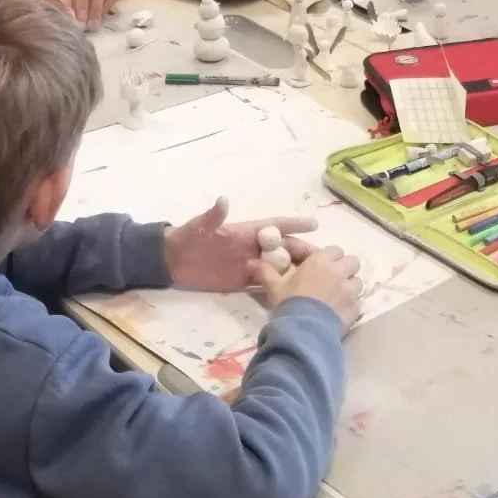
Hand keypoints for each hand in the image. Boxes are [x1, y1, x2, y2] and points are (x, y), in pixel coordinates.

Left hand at [165, 198, 318, 291]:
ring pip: (279, 268)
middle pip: (283, 249)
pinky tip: (294, 296)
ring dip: (296, 272)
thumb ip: (212, 216)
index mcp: (245, 231)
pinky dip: (279, 289)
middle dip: (303, 252)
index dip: (293, 225)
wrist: (172, 260)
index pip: (275, 226)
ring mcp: (249, 265)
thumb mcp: (198, 227)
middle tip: (326, 260)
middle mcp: (252, 248)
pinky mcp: (242, 282)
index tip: (314, 225)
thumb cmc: (186, 238)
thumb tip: (223, 200)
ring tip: (318, 280)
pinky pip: (265, 285)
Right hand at [255, 243, 363, 330]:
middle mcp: (339, 271)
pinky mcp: (356, 307)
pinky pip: (357, 299)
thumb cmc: (289, 303)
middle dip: (343, 267)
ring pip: (356, 280)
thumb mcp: (274, 287)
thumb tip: (251, 262)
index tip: (317, 264)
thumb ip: (265, 272)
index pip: (332, 249)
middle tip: (331, 277)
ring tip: (338, 293)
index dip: (325, 256)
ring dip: (349, 284)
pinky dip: (351, 302)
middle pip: (350, 261)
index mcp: (321, 261)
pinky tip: (340, 309)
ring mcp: (350, 290)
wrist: (303, 331)